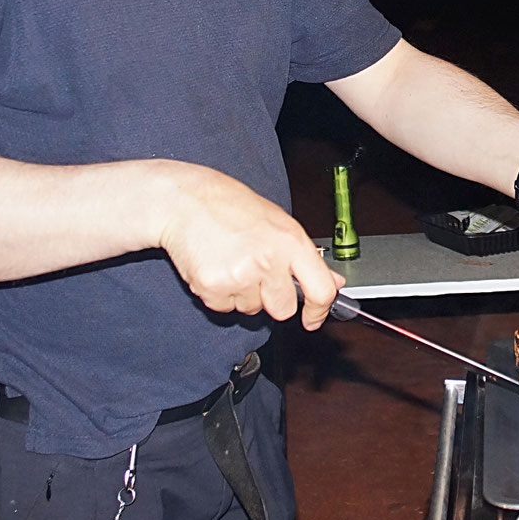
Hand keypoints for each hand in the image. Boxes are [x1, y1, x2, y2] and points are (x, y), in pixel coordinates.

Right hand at [149, 163, 344, 328]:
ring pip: (252, 309)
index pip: (320, 290)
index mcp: (290, 241)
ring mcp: (240, 275)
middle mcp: (268, 260)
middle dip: (272, 298)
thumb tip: (334, 281)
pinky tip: (216, 266)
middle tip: (256, 271)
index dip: (319, 310)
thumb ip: (307, 256)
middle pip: (283, 309)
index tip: (313, 318)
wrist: (184, 201)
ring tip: (232, 261)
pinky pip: (225, 308)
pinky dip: (221, 294)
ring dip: (244, 293)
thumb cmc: (231, 207)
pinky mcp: (213, 287)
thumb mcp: (279, 223)